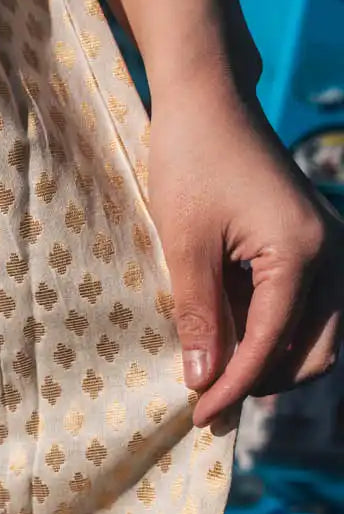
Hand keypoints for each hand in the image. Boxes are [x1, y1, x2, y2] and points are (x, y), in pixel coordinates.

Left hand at [146, 77, 343, 429]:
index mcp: (301, 252)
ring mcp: (326, 245)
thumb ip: (198, 315)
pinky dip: (270, 330)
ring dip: (268, 359)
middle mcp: (330, 252)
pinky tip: (225, 333)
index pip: (271, 345)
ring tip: (213, 368)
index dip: (233, 387)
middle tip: (208, 398)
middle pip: (313, 352)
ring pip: (314, 335)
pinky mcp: (311, 241)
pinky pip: (304, 306)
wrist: (207, 97)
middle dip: (262, 382)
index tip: (198, 415)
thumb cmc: (190, 160)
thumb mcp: (184, 245)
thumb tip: (203, 380)